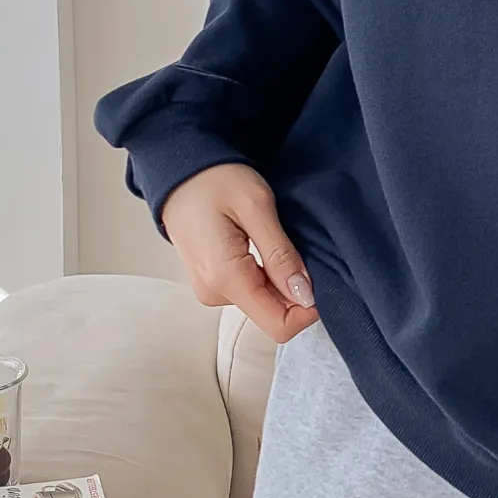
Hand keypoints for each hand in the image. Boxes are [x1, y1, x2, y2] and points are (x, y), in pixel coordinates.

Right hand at [161, 164, 319, 344]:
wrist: (178, 172)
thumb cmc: (214, 180)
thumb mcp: (257, 207)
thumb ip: (281, 255)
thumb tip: (304, 296)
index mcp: (225, 278)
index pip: (278, 325)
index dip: (307, 309)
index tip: (319, 276)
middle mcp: (214, 293)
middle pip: (273, 315)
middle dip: (295, 291)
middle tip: (297, 247)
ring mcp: (211, 290)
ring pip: (264, 303)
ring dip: (281, 280)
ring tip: (275, 241)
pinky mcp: (212, 283)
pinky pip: (251, 291)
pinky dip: (267, 275)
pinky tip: (264, 246)